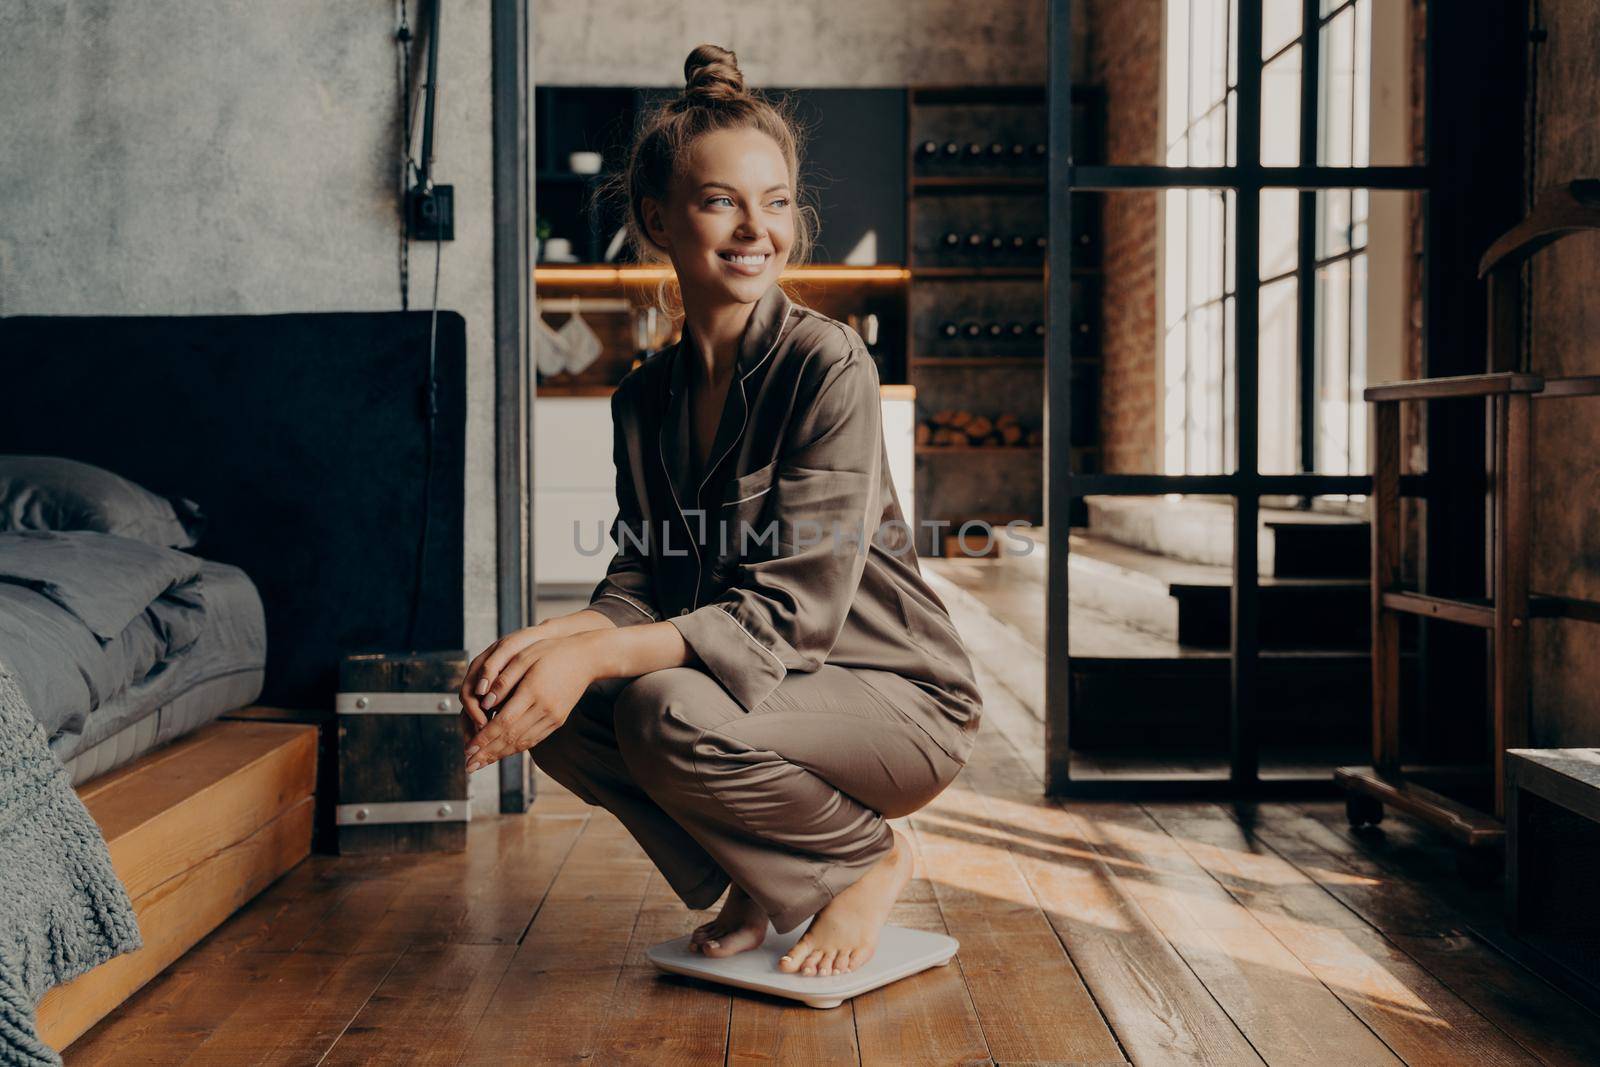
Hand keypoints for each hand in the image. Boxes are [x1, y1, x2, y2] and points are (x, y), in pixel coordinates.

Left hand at [463, 634, 598, 772]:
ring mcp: (553, 717)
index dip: (484, 738)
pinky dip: (516, 748)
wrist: (586, 658)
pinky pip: (534, 739)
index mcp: (533, 692)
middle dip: (488, 753)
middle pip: (511, 737)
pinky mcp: (558, 720)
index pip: (504, 722)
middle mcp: (544, 709)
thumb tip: (484, 703)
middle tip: (469, 766)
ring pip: (523, 742)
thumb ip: (503, 680)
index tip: (468, 750)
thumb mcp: (524, 657)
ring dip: (500, 755)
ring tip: (481, 764)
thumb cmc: (551, 652)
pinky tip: (503, 753)